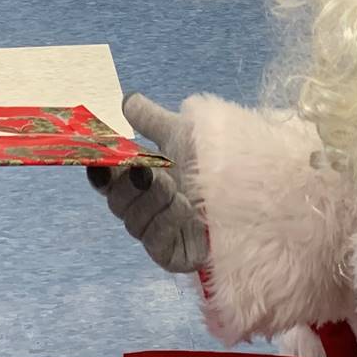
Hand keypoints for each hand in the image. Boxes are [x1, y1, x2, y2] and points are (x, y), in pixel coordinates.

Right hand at [86, 93, 205, 272]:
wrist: (255, 189)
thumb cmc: (216, 159)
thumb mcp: (183, 133)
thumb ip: (150, 119)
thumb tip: (127, 101)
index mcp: (141, 181)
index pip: (108, 181)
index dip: (102, 173)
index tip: (102, 163)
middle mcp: (146, 209)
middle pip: (116, 202)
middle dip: (130, 185)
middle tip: (149, 170)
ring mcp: (158, 234)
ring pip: (133, 222)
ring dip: (154, 201)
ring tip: (177, 188)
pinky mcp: (172, 256)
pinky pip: (155, 242)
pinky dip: (167, 222)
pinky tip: (185, 210)